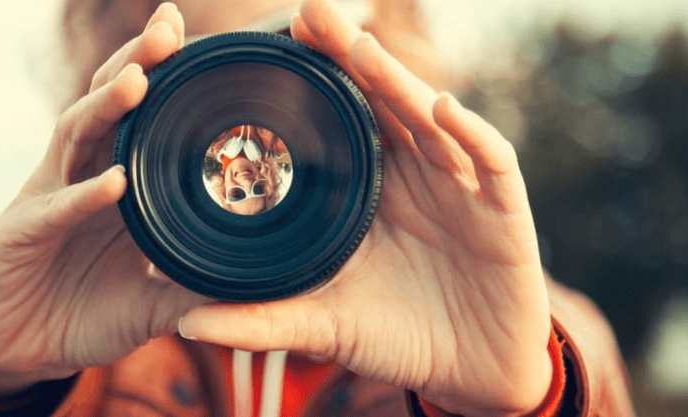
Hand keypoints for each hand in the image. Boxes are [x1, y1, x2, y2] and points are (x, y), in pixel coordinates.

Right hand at [0, 3, 210, 395]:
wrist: (20, 351)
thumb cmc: (84, 314)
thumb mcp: (153, 302)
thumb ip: (196, 286)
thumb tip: (259, 285)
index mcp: (113, 182)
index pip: (139, 116)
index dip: (163, 77)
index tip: (198, 40)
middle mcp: (80, 176)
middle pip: (106, 106)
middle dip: (136, 63)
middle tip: (169, 27)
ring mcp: (47, 198)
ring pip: (74, 136)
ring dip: (105, 108)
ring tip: (140, 80)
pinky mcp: (21, 234)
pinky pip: (56, 210)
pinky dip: (84, 196)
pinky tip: (114, 182)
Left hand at [178, 1, 552, 415]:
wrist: (469, 371)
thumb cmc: (397, 337)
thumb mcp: (325, 325)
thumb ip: (262, 320)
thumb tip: (184, 324)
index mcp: (371, 189)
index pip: (342, 122)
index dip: (314, 85)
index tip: (271, 48)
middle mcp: (413, 173)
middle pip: (382, 103)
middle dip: (348, 58)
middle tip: (308, 15)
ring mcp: (459, 187)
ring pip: (429, 119)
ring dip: (397, 81)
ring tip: (359, 45)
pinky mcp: (504, 211)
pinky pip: (491, 162)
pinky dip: (472, 134)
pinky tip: (442, 107)